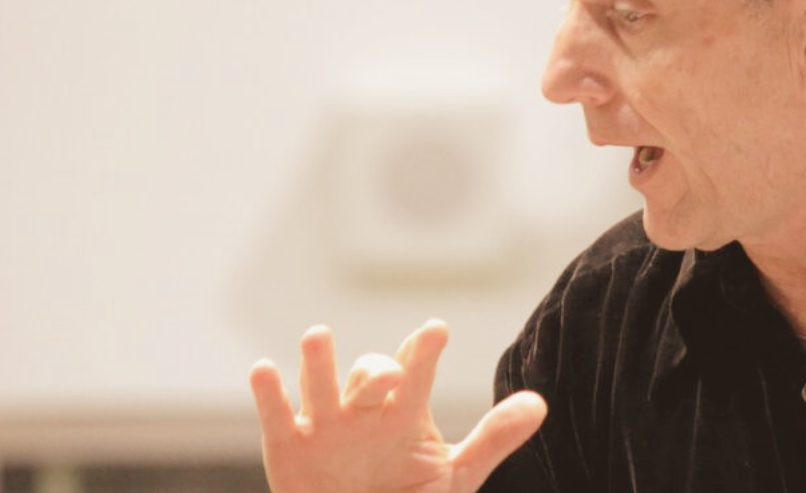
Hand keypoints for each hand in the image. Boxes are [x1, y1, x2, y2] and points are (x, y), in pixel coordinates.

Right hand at [249, 319, 546, 492]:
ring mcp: (326, 424)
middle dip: (376, 370)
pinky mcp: (289, 447)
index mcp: (406, 411)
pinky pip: (278, 416)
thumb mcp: (454, 475)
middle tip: (389, 376)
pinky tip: (264, 370)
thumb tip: (540, 404)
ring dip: (319, 361)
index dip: (425, 350)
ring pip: (321, 384)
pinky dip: (269, 393)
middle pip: (368, 375)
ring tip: (318, 334)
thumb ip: (493, 439)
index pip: (418, 370)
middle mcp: (366, 408)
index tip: (437, 331)